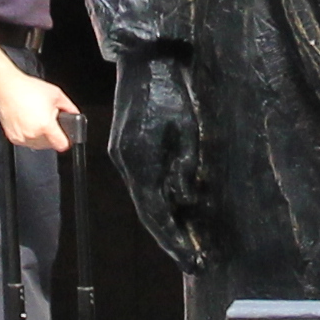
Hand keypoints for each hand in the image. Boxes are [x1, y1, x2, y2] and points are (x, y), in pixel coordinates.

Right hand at [0, 68, 79, 154]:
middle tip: (47, 119)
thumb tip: (75, 114)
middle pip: (50, 144)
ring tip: (36, 119)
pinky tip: (27, 121)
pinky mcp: (13, 137)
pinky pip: (26, 141)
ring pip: (38, 145)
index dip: (66, 141)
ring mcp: (22, 137)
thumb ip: (70, 107)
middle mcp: (33, 134)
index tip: (65, 137)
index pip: (61, 145)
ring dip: (41, 136)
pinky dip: (29, 134)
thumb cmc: (28, 89)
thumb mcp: (56, 94)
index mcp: (45, 125)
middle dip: (52, 134)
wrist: (6, 87)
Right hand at [108, 54, 214, 266]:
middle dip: (172, 238)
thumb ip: (184, 167)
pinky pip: (144, 182)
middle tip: (195, 260)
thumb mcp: (187, 130)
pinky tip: (176, 209)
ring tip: (190, 243)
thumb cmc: (171, 90)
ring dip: (167, 221)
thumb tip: (184, 198)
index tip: (192, 260)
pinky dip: (160, 200)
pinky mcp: (127, 147)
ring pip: (146, 197)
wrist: (147, 59)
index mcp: (140, 161)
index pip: (156, 213)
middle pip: (149, 211)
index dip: (174, 240)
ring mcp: (124, 155)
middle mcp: (127, 163)